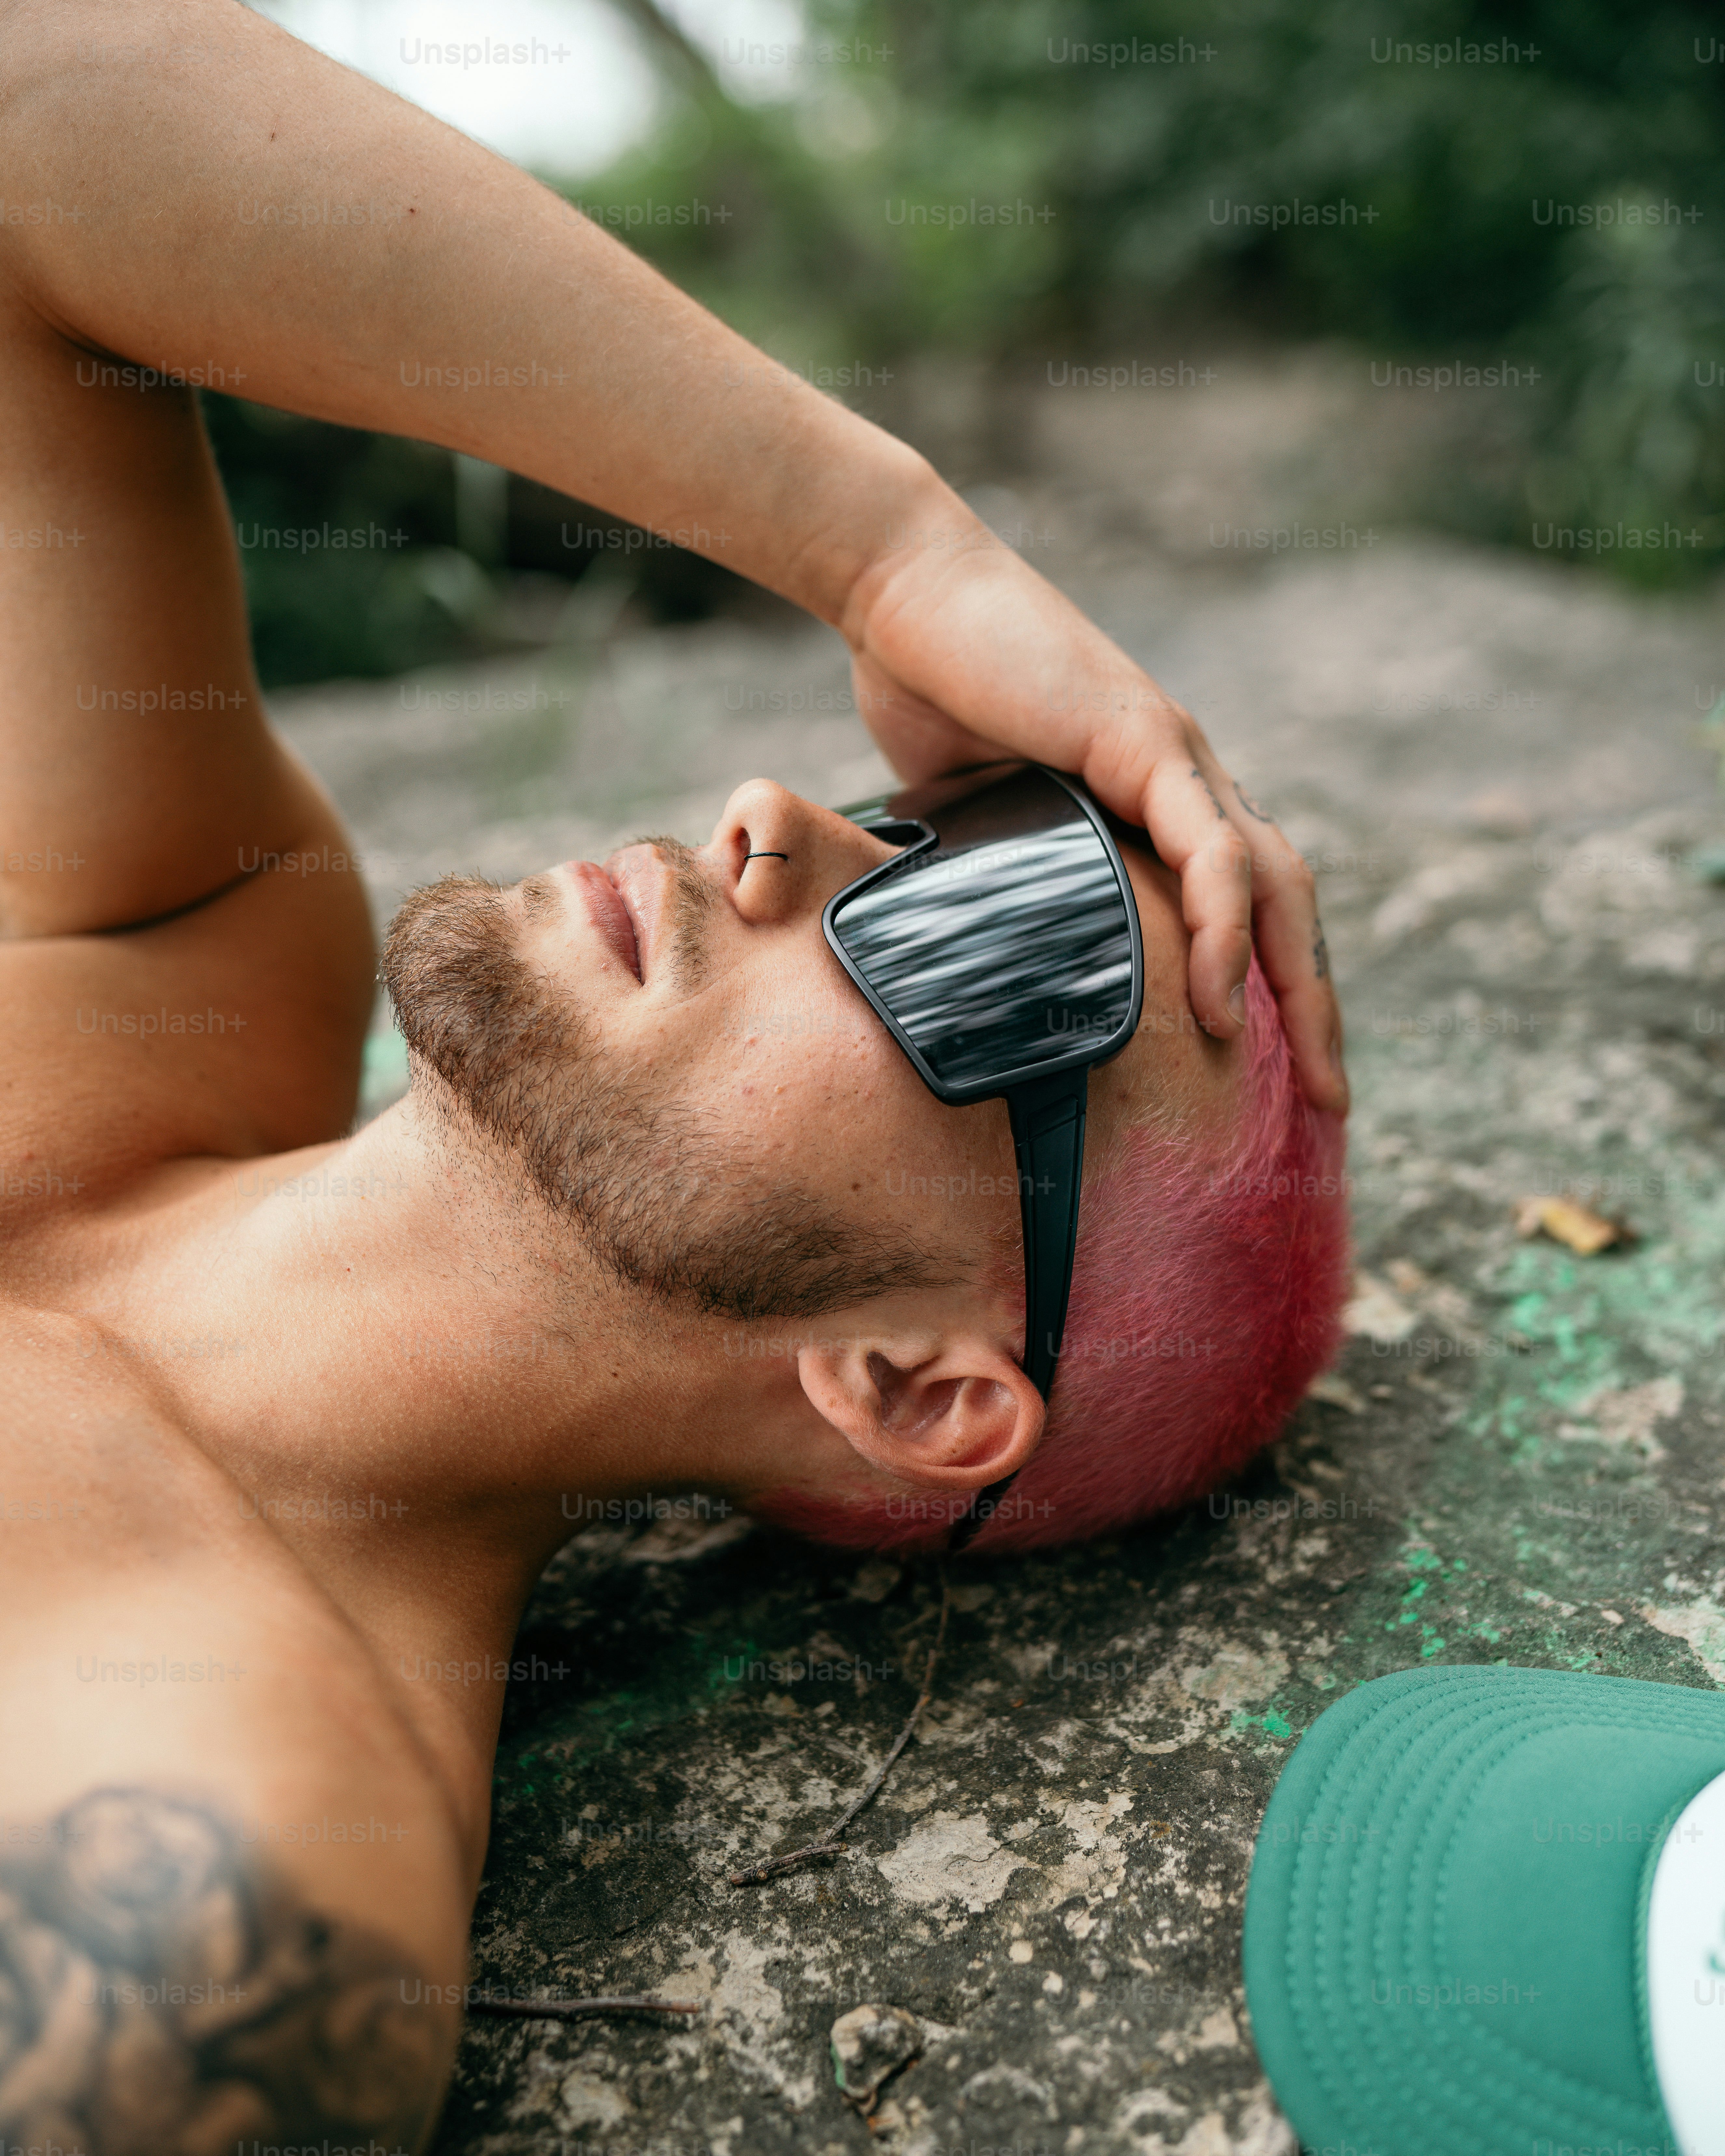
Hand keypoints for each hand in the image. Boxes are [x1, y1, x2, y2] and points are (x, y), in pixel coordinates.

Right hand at [838, 503, 1346, 1114]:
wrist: (904, 595)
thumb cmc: (931, 691)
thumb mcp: (980, 816)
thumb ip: (1007, 872)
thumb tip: (980, 958)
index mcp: (1154, 799)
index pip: (1247, 902)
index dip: (1274, 987)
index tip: (1281, 1076)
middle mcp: (1186, 780)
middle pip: (1289, 906)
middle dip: (1317, 1007)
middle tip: (1329, 1102)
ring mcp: (1174, 758)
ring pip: (1275, 885)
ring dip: (1299, 987)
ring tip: (1302, 1073)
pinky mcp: (1146, 741)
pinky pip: (1211, 852)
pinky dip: (1224, 929)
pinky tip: (1219, 999)